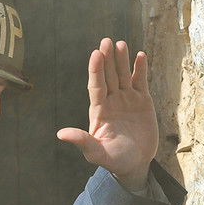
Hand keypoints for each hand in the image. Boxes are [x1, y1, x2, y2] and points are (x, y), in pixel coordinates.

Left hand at [56, 38, 157, 189]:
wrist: (135, 164)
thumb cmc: (114, 160)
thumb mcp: (97, 153)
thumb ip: (82, 142)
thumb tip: (61, 134)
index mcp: (99, 110)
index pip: (96, 86)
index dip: (96, 70)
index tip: (95, 54)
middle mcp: (111, 101)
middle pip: (108, 76)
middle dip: (107, 59)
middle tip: (106, 41)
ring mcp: (127, 99)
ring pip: (123, 75)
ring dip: (122, 60)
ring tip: (120, 44)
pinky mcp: (142, 101)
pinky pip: (140, 81)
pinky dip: (140, 69)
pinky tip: (140, 55)